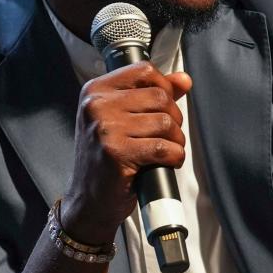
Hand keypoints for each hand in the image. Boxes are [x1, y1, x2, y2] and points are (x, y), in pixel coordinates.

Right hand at [62, 61, 192, 244]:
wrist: (88, 201)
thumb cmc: (105, 161)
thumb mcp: (120, 120)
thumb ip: (151, 95)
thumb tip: (184, 80)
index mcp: (95, 91)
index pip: (145, 71)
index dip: (165, 88)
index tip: (165, 107)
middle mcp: (97, 106)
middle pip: (160, 97)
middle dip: (174, 119)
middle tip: (169, 137)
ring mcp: (105, 129)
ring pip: (165, 122)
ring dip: (176, 141)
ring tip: (167, 152)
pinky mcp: (117, 153)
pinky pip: (164, 148)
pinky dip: (174, 157)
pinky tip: (166, 163)